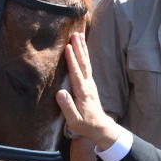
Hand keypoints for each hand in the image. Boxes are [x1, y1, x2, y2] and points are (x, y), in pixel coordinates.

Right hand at [56, 32, 122, 148]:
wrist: (100, 127)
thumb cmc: (85, 125)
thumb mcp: (74, 121)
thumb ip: (67, 107)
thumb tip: (60, 93)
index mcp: (82, 93)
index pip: (76, 74)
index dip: (72, 60)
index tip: (68, 47)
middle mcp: (88, 85)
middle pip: (83, 64)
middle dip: (79, 49)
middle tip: (75, 34)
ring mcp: (90, 83)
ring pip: (86, 62)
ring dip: (82, 48)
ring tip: (79, 35)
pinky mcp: (90, 83)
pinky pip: (87, 66)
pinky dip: (84, 55)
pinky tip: (82, 47)